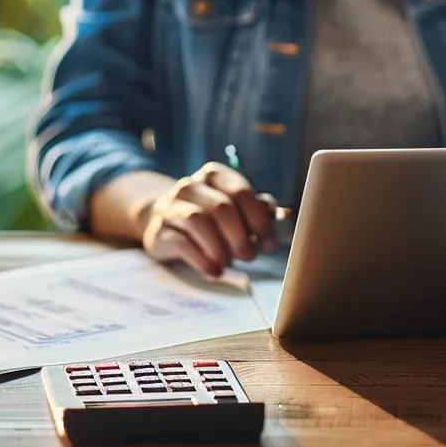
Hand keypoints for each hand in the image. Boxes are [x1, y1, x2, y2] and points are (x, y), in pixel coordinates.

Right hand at [138, 162, 278, 276]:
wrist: (165, 224)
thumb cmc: (210, 218)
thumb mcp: (234, 209)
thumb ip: (259, 211)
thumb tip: (286, 216)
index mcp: (214, 175)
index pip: (241, 192)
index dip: (259, 219)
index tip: (269, 243)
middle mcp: (190, 186)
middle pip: (221, 207)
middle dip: (240, 236)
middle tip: (249, 256)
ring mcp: (171, 206)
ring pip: (198, 221)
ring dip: (220, 247)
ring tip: (230, 263)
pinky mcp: (159, 231)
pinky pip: (181, 243)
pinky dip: (202, 260)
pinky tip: (214, 271)